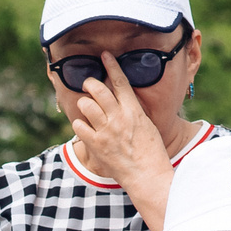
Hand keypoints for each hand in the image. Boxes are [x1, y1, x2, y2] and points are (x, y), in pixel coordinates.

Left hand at [65, 54, 174, 191]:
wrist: (148, 175)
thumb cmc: (151, 153)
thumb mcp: (147, 126)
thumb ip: (133, 113)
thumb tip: (124, 103)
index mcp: (134, 111)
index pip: (120, 82)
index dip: (111, 66)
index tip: (104, 55)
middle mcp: (118, 117)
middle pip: (97, 89)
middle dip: (90, 83)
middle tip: (88, 84)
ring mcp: (106, 131)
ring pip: (85, 104)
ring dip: (83, 103)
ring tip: (86, 106)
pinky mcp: (96, 145)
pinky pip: (79, 126)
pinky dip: (79, 124)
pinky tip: (83, 126)